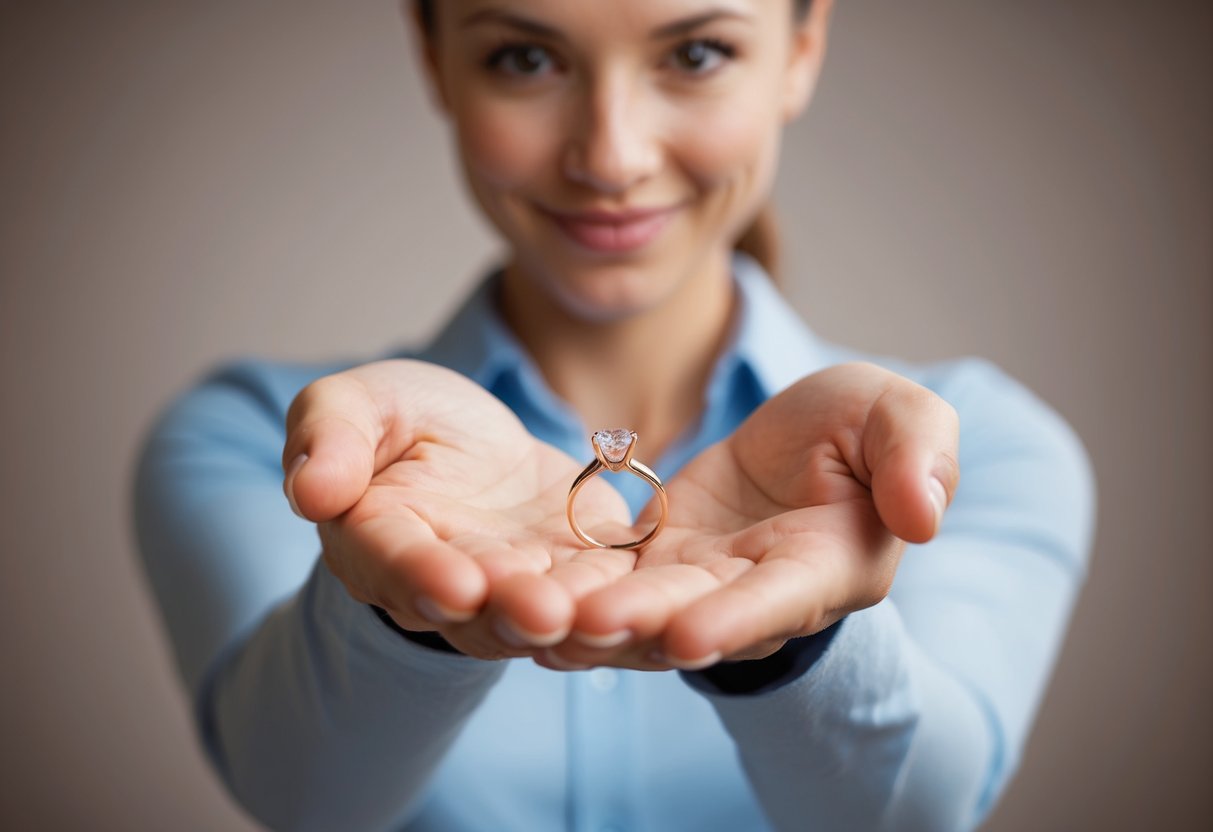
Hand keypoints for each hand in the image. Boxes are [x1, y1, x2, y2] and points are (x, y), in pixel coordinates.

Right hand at [282, 360, 633, 659]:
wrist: (474, 442)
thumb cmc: (403, 419)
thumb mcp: (359, 403)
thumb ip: (331, 437)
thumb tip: (308, 489)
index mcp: (380, 539)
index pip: (397, 561)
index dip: (424, 575)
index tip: (455, 585)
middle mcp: (446, 580)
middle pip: (476, 606)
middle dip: (510, 610)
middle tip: (542, 613)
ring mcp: (514, 584)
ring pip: (540, 612)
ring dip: (573, 620)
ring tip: (603, 618)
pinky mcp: (573, 569)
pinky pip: (598, 592)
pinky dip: (622, 602)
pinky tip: (654, 606)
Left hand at [539, 362, 958, 671]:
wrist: (800, 440)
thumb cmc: (858, 430)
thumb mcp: (898, 416)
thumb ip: (918, 457)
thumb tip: (925, 517)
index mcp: (824, 566)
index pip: (780, 602)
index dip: (737, 621)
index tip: (690, 636)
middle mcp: (755, 592)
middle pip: (692, 614)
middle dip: (638, 623)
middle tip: (581, 626)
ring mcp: (697, 581)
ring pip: (635, 605)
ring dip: (583, 613)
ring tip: (526, 612)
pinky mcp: (649, 559)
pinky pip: (602, 575)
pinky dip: (561, 584)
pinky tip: (506, 588)